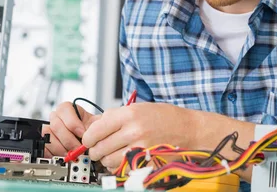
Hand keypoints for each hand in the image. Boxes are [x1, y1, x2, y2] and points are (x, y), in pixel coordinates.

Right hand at [43, 102, 100, 157]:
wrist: (92, 141)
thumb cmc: (94, 131)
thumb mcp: (98, 124)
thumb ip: (96, 124)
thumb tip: (93, 131)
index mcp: (69, 110)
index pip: (64, 108)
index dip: (72, 122)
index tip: (83, 133)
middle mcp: (58, 118)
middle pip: (55, 125)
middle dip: (69, 139)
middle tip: (78, 148)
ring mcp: (50, 131)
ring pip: (48, 136)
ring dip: (61, 148)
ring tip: (72, 154)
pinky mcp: (46, 144)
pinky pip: (44, 148)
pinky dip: (53, 154)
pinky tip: (63, 156)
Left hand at [81, 102, 198, 170]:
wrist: (188, 128)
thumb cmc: (163, 117)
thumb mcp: (138, 108)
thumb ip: (115, 116)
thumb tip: (93, 127)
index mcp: (129, 114)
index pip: (95, 130)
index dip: (88, 137)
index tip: (89, 139)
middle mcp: (133, 131)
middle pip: (99, 148)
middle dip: (96, 149)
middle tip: (100, 147)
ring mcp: (140, 148)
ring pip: (108, 161)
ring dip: (107, 159)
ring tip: (115, 152)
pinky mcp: (146, 162)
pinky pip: (121, 169)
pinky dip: (119, 166)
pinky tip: (125, 158)